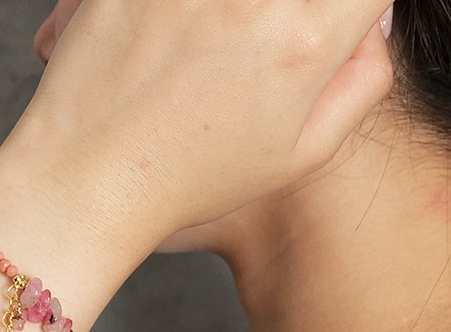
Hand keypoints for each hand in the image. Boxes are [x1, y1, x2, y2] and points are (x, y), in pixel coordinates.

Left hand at [0, 0, 393, 249]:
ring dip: (221, 12)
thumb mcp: (300, 154)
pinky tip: (170, 35)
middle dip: (284, 12)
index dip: (346, 8)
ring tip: (203, 47)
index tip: (319, 25)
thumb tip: (372, 24)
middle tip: (251, 41)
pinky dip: (171, 9)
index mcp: (305, 41)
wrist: (92, 182)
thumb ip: (360, 82)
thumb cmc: (188, 180)